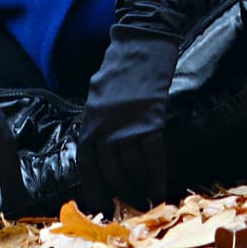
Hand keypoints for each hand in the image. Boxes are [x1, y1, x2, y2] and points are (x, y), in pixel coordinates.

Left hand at [76, 29, 180, 215]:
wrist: (142, 43)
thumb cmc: (121, 67)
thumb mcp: (99, 94)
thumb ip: (98, 121)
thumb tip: (102, 147)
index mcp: (90, 121)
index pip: (86, 164)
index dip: (93, 187)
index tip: (101, 204)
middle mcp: (104, 127)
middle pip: (110, 170)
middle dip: (121, 191)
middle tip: (131, 203)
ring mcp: (127, 125)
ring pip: (132, 167)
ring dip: (139, 187)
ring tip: (146, 199)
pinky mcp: (150, 120)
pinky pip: (153, 156)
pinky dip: (157, 176)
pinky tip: (160, 189)